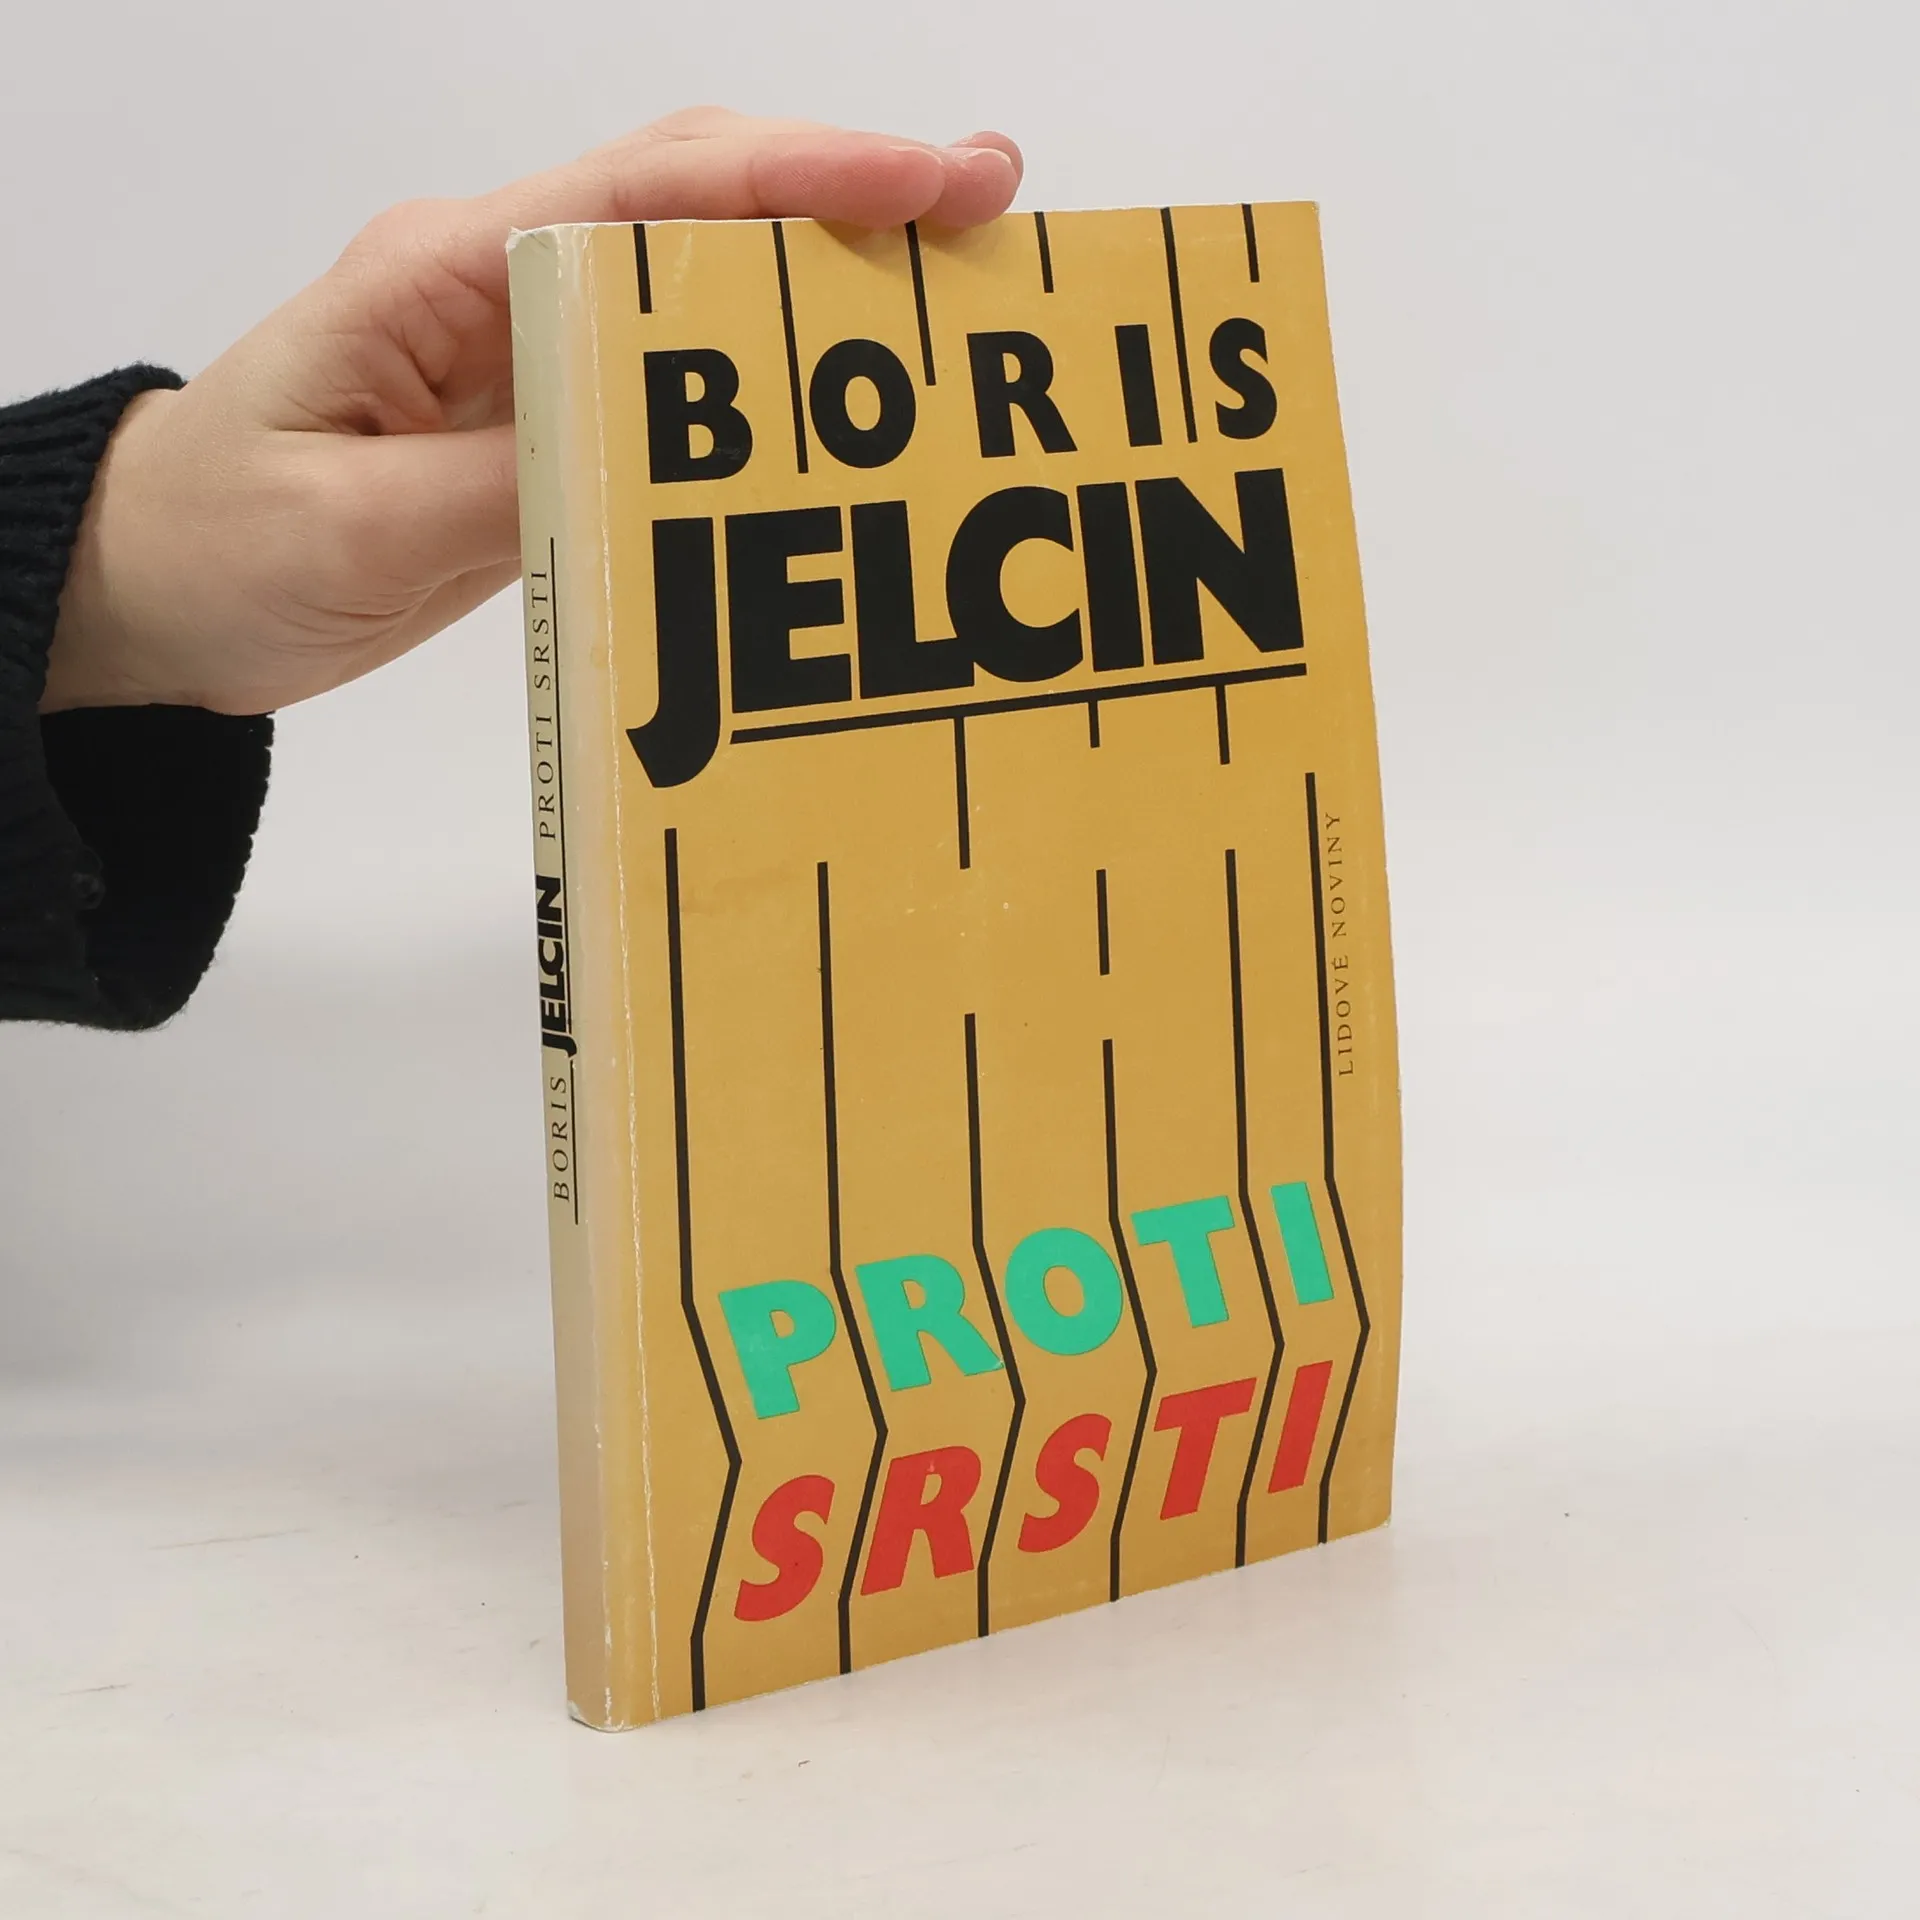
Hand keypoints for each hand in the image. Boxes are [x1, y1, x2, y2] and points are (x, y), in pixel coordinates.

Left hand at [44, 109, 1023, 715]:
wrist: (153, 586)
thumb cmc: (220, 544)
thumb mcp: (351, 531)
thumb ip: (505, 488)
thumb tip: (657, 460)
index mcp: (446, 272)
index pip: (648, 192)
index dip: (797, 179)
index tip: (928, 185)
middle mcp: (499, 281)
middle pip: (695, 196)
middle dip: (847, 193)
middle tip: (992, 213)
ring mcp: (525, 343)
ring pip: (699, 276)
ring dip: (824, 273)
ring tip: (954, 296)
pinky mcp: (540, 414)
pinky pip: (675, 373)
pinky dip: (769, 371)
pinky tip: (841, 399)